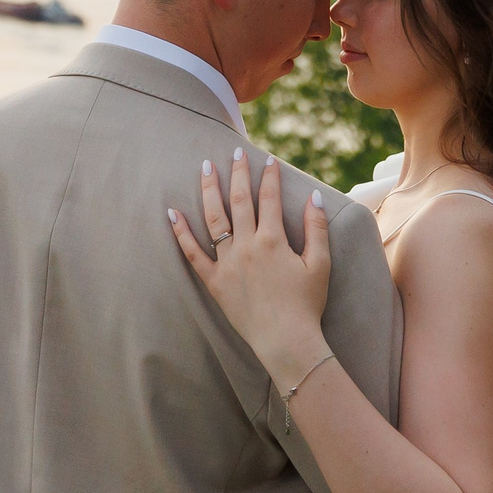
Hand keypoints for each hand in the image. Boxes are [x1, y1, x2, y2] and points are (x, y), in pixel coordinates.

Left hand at [167, 147, 332, 387]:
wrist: (286, 340)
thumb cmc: (307, 304)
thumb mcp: (320, 264)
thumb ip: (316, 228)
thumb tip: (314, 197)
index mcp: (273, 240)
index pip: (269, 198)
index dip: (268, 177)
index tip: (268, 160)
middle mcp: (247, 246)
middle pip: (239, 201)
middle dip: (237, 173)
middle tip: (235, 152)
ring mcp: (227, 263)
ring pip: (214, 219)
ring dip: (209, 191)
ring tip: (205, 168)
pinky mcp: (214, 282)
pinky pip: (193, 254)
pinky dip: (181, 233)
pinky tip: (172, 213)